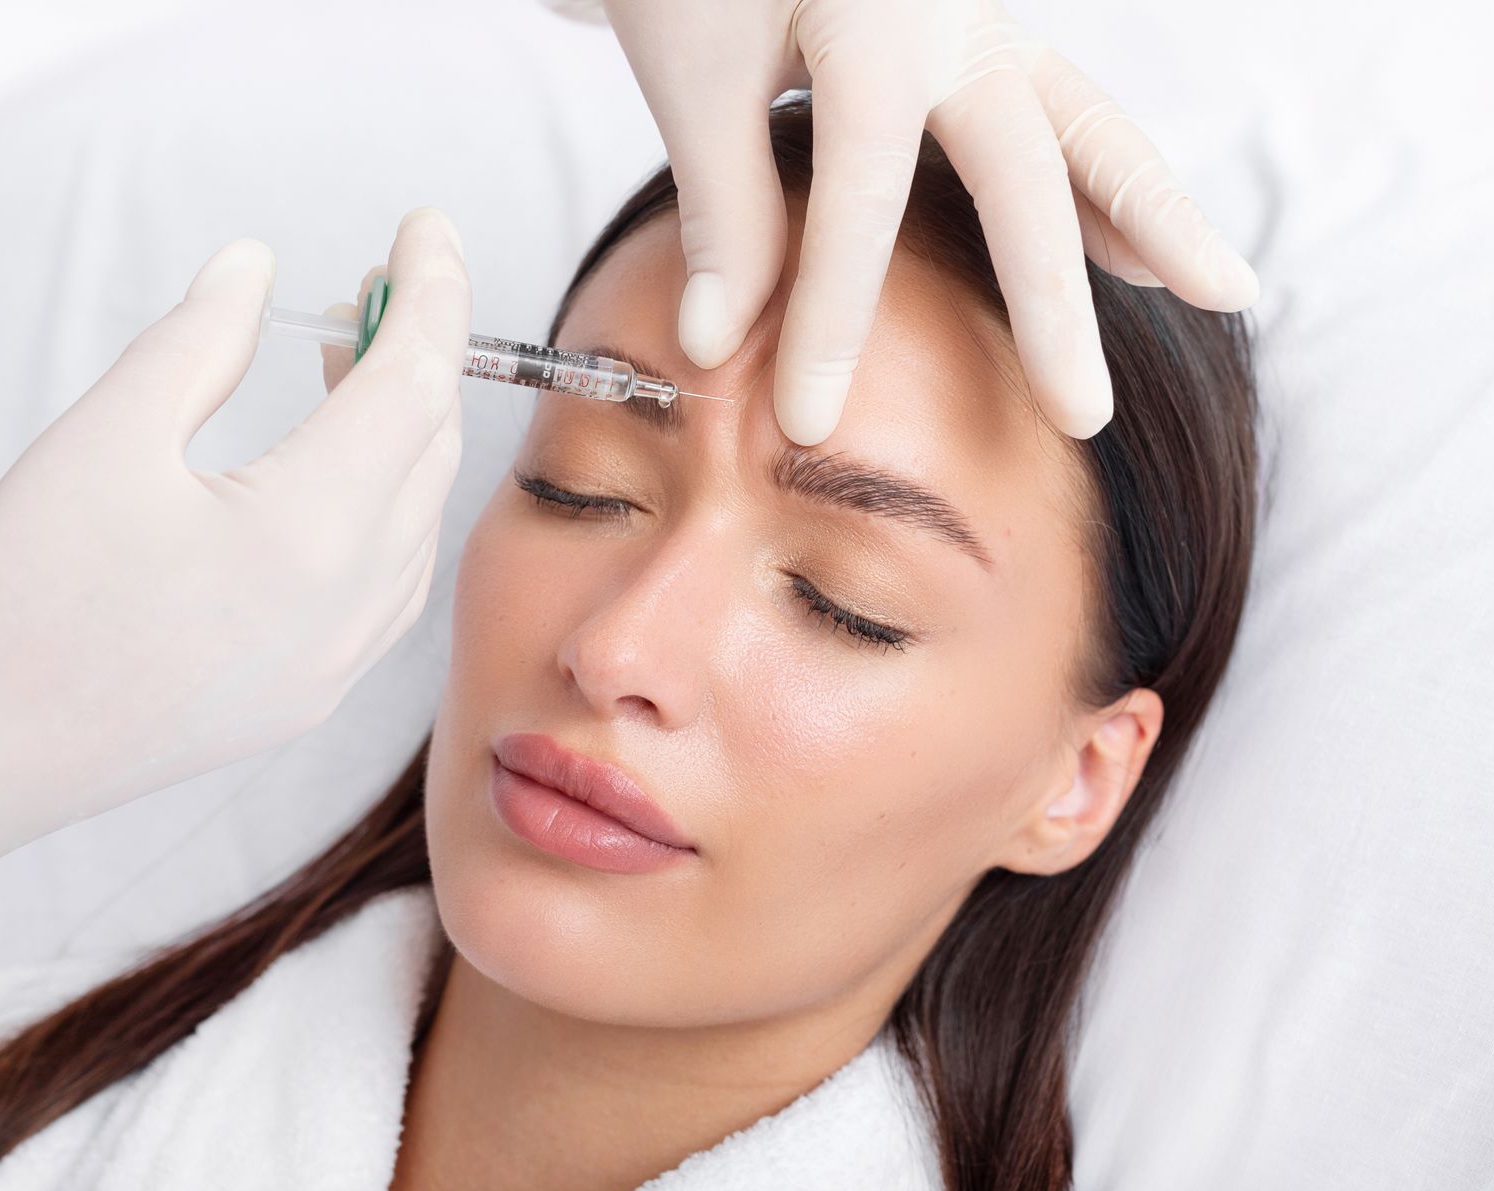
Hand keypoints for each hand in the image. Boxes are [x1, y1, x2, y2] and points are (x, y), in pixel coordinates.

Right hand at [0, 207, 469, 959]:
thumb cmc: (16, 594)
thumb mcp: (105, 435)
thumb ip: (201, 339)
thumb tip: (258, 268)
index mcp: (313, 534)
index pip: (417, 382)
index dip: (432, 289)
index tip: (424, 223)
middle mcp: (352, 612)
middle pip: (430, 449)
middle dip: (417, 353)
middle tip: (371, 283)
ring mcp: (336, 669)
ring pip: (417, 520)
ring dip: (400, 431)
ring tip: (341, 360)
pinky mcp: (306, 700)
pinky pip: (388, 587)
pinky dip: (382, 509)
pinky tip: (330, 469)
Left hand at [598, 0, 1260, 442]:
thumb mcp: (689, 68)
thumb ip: (719, 207)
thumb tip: (716, 348)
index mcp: (876, 19)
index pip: (864, 197)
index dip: (832, 318)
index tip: (803, 423)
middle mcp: (953, 13)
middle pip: (1026, 171)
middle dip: (1054, 306)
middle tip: (1082, 417)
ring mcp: (977, 16)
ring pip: (1086, 125)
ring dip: (1154, 217)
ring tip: (1229, 295)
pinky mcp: (973, 29)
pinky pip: (1059, 111)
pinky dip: (1101, 184)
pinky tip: (1134, 258)